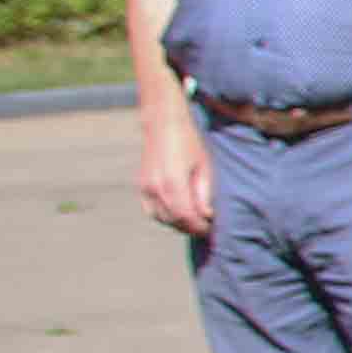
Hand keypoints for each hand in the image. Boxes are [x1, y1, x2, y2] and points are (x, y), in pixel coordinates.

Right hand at [137, 118, 212, 238]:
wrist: (162, 125)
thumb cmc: (189, 143)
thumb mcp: (204, 165)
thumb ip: (204, 192)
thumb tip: (206, 214)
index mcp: (173, 182)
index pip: (185, 215)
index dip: (198, 225)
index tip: (210, 227)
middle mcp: (155, 187)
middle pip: (173, 220)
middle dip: (190, 227)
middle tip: (204, 227)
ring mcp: (145, 187)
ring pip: (161, 218)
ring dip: (177, 224)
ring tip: (193, 221)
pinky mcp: (141, 186)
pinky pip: (151, 210)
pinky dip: (164, 217)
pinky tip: (177, 215)